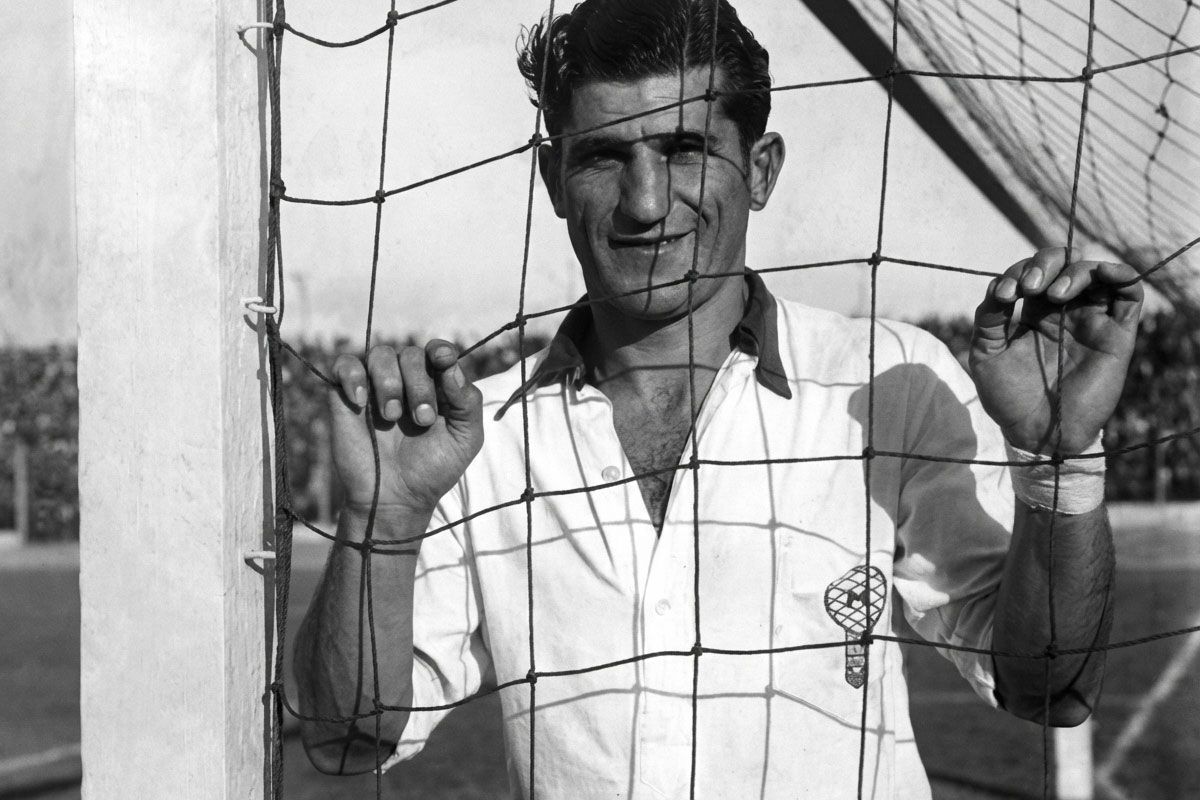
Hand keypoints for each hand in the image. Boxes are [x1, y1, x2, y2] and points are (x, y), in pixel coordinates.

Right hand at [329, 340, 483, 512]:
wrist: (396, 499)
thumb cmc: (433, 469)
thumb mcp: (466, 438)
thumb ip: (467, 401)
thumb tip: (451, 366)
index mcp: (436, 385)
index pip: (437, 351)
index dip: (440, 350)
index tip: (442, 359)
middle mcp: (406, 380)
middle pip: (411, 354)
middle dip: (419, 384)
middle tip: (421, 419)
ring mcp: (375, 387)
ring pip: (380, 354)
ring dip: (389, 382)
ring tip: (392, 417)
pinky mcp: (345, 396)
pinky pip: (344, 364)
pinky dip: (352, 375)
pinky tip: (361, 401)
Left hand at [969, 247, 1142, 453]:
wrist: (1035, 433)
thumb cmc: (1008, 397)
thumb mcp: (986, 353)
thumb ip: (989, 318)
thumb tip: (1001, 286)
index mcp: (1034, 313)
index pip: (1031, 272)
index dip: (1018, 272)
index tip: (1005, 295)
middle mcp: (1064, 312)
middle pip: (1063, 264)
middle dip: (1044, 264)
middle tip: (1030, 288)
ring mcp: (1091, 321)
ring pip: (1095, 272)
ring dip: (1075, 270)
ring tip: (1053, 293)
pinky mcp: (1116, 335)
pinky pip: (1130, 293)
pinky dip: (1120, 273)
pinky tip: (1100, 274)